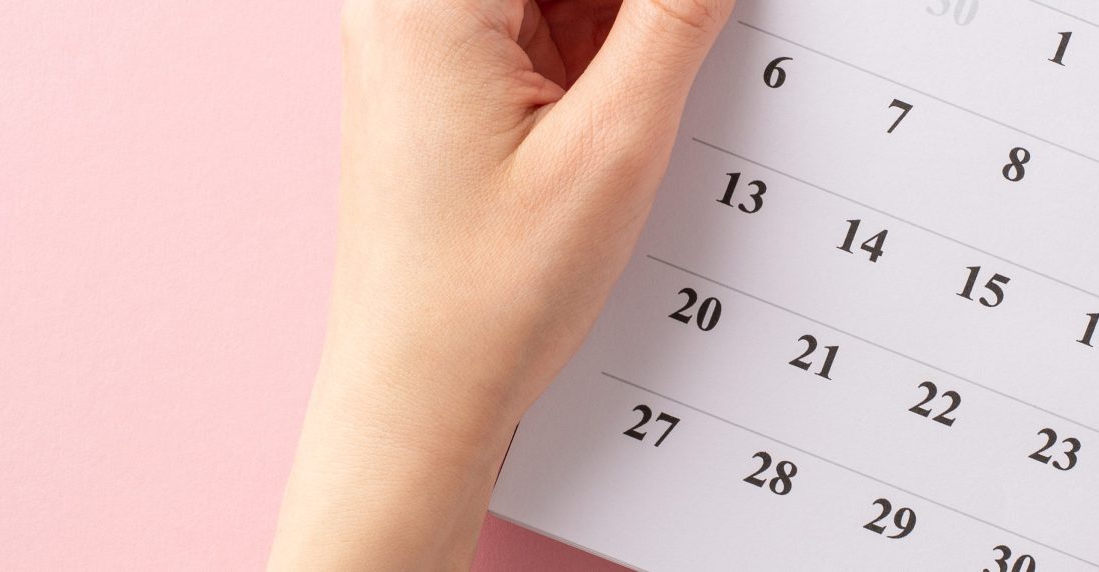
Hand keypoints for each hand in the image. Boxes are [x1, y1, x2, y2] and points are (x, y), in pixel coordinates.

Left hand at [276, 0, 732, 569]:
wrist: (417, 396)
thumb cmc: (485, 295)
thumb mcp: (614, 142)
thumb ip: (676, 14)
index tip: (694, 15)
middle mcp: (404, 2)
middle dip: (635, 10)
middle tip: (689, 44)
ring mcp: (419, 37)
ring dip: (621, 20)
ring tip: (626, 122)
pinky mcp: (443, 75)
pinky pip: (535, 19)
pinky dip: (595, 41)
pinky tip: (627, 92)